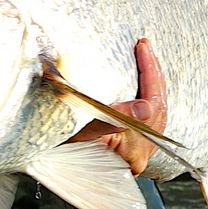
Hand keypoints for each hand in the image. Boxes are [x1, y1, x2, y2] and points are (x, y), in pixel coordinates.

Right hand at [67, 38, 165, 175]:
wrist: (49, 162)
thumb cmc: (59, 146)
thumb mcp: (80, 129)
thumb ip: (109, 119)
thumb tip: (144, 107)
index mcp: (130, 152)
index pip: (151, 105)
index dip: (148, 73)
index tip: (142, 48)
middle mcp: (140, 155)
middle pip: (158, 106)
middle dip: (153, 72)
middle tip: (145, 46)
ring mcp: (140, 153)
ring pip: (158, 110)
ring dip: (153, 81)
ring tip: (147, 56)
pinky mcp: (136, 148)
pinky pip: (152, 117)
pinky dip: (149, 94)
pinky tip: (145, 80)